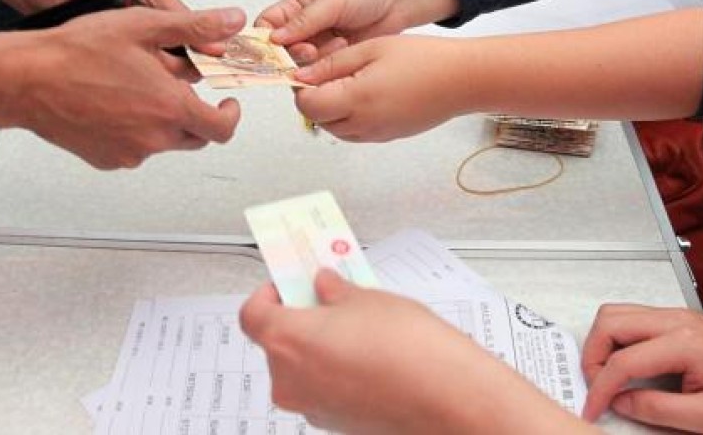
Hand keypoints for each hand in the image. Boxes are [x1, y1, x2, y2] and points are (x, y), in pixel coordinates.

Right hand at [0, 6, 243, 168]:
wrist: (27, 79)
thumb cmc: (76, 52)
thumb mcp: (143, 25)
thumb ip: (195, 26)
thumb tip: (232, 22)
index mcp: (170, 107)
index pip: (222, 128)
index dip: (230, 115)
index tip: (226, 104)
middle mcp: (153, 138)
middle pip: (195, 137)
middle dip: (196, 114)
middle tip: (177, 89)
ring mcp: (128, 153)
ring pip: (162, 142)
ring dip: (162, 120)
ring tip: (136, 87)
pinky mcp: (105, 159)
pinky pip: (133, 148)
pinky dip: (134, 130)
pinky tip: (114, 102)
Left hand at [240, 269, 586, 433]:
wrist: (450, 400)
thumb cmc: (409, 352)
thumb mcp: (368, 299)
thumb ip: (335, 291)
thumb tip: (324, 286)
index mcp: (286, 342)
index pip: (252, 314)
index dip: (268, 293)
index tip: (288, 281)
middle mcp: (290, 381)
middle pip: (277, 342)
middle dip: (300, 317)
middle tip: (327, 296)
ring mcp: (313, 408)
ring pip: (302, 367)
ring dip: (320, 345)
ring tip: (358, 324)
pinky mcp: (337, 424)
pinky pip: (325, 387)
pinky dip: (337, 370)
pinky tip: (371, 354)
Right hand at [256, 0, 459, 63]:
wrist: (402, 0)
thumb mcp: (332, 1)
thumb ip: (303, 21)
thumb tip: (274, 38)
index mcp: (296, 6)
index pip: (267, 25)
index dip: (264, 39)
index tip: (272, 49)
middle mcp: (305, 27)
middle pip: (281, 51)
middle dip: (292, 54)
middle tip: (309, 50)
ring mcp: (320, 44)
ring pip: (302, 64)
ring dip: (315, 60)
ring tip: (336, 45)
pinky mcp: (336, 59)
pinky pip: (322, 71)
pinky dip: (330, 66)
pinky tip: (344, 51)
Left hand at [292, 34, 468, 141]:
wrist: (462, 80)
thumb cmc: (424, 59)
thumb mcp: (371, 49)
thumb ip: (332, 64)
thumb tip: (302, 74)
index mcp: (355, 100)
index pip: (307, 105)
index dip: (302, 87)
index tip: (310, 70)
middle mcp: (362, 124)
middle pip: (317, 119)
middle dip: (315, 97)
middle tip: (330, 72)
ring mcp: (375, 134)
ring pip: (334, 128)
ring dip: (332, 108)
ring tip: (350, 80)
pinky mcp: (387, 136)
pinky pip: (355, 132)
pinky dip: (350, 116)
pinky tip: (365, 93)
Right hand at [582, 304, 702, 431]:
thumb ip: (658, 409)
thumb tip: (620, 402)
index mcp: (684, 343)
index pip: (622, 362)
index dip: (601, 388)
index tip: (594, 407)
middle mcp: (677, 320)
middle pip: (610, 322)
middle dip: (593, 356)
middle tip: (595, 385)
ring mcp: (677, 316)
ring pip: (617, 313)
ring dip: (602, 342)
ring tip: (606, 373)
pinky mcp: (679, 320)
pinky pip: (632, 317)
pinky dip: (617, 337)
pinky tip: (623, 362)